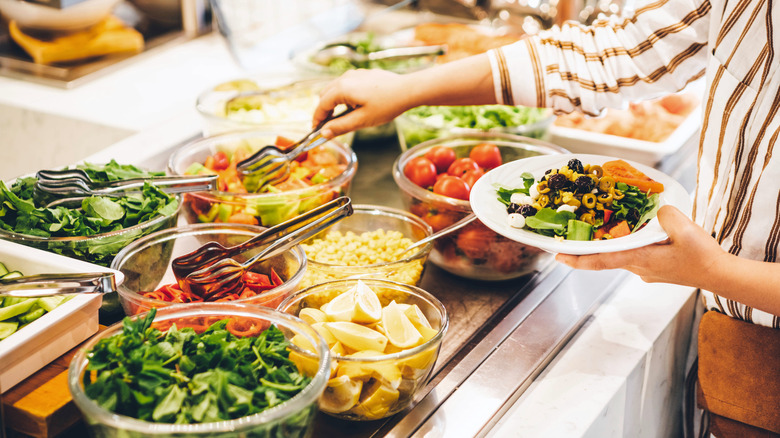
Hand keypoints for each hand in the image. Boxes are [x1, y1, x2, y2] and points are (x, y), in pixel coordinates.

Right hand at [314, 69, 414, 137]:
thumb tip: (324, 133)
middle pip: (325, 94)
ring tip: (339, 118)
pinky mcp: (363, 74)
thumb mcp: (362, 120)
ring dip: (333, 103)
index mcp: (342, 88)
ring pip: (335, 89)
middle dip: (324, 110)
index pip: (321, 105)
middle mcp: (345, 77)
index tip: (316, 130)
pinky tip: (353, 106)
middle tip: (327, 126)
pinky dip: (343, 96)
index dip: (317, 119)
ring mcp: (354, 74)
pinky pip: (346, 85)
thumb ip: (340, 126)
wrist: (408, 90)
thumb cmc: (387, 105)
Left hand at [555, 205, 728, 287]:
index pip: (601, 260)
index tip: (557, 257)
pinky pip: (635, 255)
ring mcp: (646, 270)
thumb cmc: (703, 256)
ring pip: (621, 255)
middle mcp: (638, 268)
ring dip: (610, 245)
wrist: (721, 274)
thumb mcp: (684, 228)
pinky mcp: (655, 269)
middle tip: (570, 235)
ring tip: (601, 228)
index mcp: (640, 259)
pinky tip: (635, 233)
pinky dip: (629, 245)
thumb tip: (656, 211)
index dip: (577, 259)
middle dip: (589, 247)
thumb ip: (665, 214)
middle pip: (606, 256)